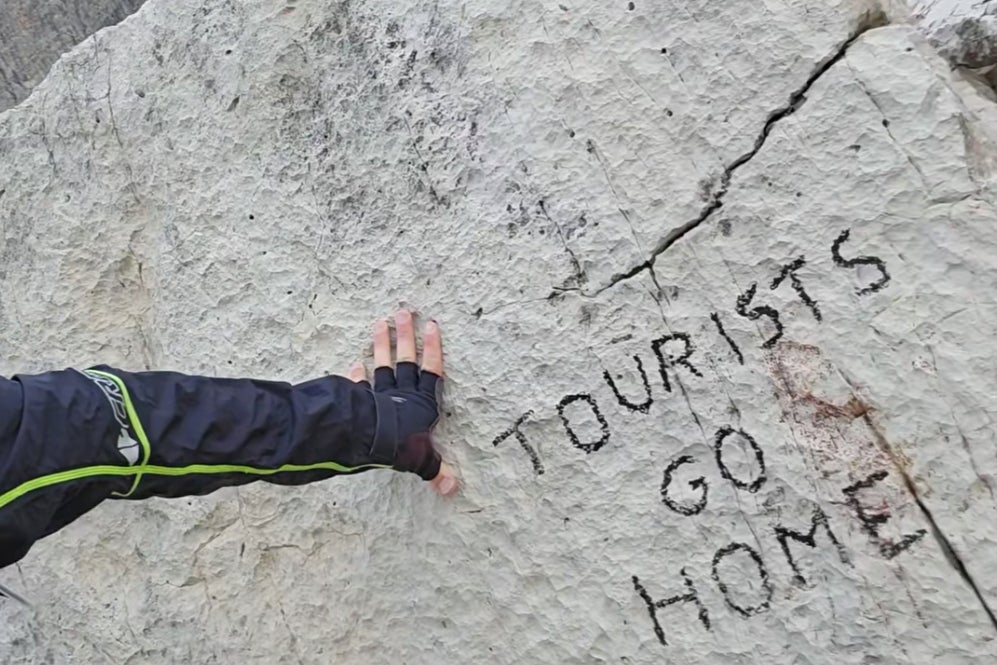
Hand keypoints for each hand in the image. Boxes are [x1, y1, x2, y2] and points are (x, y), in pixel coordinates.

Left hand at [348, 310, 458, 496]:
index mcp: (422, 404)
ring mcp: (380, 395)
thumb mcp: (422, 460)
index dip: (433, 349)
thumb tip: (452, 489)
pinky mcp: (361, 401)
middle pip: (406, 359)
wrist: (367, 441)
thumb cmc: (400, 447)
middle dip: (406, 336)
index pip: (431, 372)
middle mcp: (402, 395)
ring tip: (380, 323)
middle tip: (404, 311)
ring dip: (381, 345)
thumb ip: (434, 469)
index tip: (432, 326)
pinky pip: (358, 386)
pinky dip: (355, 377)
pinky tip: (353, 366)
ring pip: (383, 365)